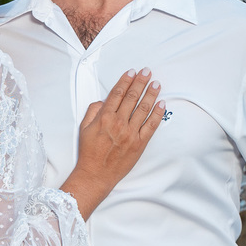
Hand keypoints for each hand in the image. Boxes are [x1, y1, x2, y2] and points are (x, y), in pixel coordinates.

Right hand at [62, 68, 164, 217]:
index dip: (126, 80)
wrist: (96, 174)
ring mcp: (130, 133)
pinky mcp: (139, 143)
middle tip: (147, 71)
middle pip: (132, 97)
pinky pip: (151, 126)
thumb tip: (103, 101)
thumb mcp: (84, 128)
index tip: (132, 71)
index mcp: (104, 117)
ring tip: (156, 84)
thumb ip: (93, 111)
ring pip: (143, 109)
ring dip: (151, 94)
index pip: (117, 93)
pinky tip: (162, 104)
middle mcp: (118, 123)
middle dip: (140, 82)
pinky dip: (157, 114)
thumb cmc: (89, 152)